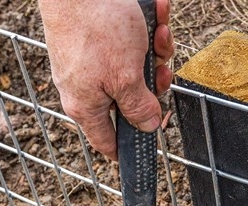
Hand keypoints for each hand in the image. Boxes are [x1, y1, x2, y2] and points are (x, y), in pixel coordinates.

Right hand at [39, 0, 173, 158]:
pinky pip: (129, 43)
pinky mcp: (96, 36)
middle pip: (131, 101)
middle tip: (163, 72)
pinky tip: (155, 15)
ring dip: (155, 53)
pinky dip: (147, 31)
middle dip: (154, 85)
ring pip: (135, 69)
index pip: (107, 141)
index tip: (145, 148)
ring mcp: (90, 60)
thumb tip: (148, 126)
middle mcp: (84, 86)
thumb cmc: (95, 25)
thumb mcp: (126, 77)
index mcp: (85, 105)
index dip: (128, 147)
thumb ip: (139, 107)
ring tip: (158, 34)